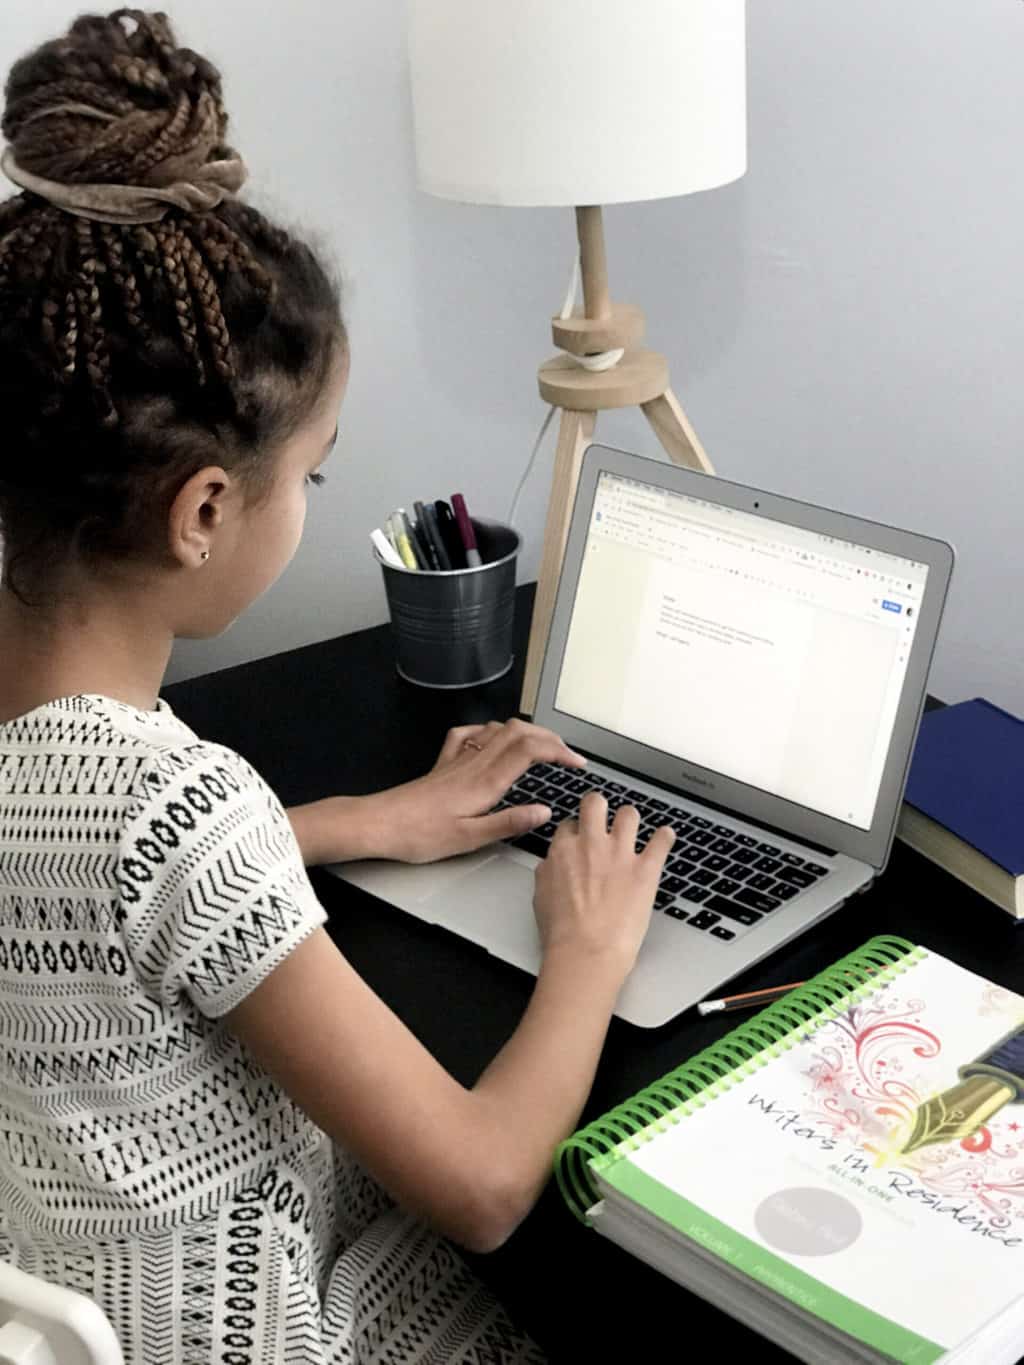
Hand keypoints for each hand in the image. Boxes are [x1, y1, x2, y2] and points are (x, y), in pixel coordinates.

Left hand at [353, 719, 586, 863]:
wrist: (379, 824)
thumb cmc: (418, 835)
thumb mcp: (469, 838)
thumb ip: (508, 823)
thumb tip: (543, 812)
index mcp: (484, 782)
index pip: (530, 750)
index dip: (559, 750)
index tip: (576, 762)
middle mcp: (473, 764)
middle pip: (518, 731)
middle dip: (549, 737)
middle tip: (567, 754)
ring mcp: (458, 760)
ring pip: (497, 729)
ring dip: (525, 731)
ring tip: (541, 746)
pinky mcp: (443, 764)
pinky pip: (469, 735)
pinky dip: (489, 731)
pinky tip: (492, 739)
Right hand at [533, 792, 674, 975]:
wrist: (587, 951)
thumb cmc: (563, 933)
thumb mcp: (541, 897)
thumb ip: (549, 872)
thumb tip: (553, 865)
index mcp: (563, 851)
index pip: (569, 824)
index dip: (576, 830)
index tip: (580, 837)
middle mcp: (591, 844)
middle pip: (595, 803)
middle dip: (599, 806)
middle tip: (603, 816)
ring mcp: (620, 854)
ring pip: (629, 814)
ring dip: (630, 819)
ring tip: (633, 827)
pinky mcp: (645, 868)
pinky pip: (662, 840)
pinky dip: (665, 837)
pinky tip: (665, 837)